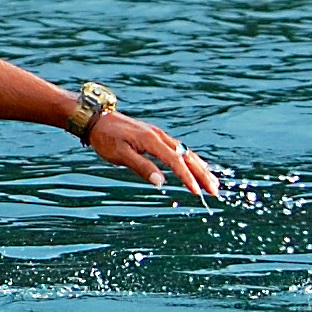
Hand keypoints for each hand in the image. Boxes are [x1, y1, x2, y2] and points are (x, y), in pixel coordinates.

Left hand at [86, 110, 222, 196]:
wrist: (96, 118)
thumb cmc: (105, 138)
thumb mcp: (119, 154)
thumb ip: (141, 167)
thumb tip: (161, 182)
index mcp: (151, 140)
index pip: (175, 162)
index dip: (187, 178)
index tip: (198, 192)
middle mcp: (159, 136)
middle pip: (187, 156)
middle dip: (202, 174)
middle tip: (215, 190)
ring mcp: (159, 135)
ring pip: (186, 152)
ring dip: (200, 168)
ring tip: (213, 182)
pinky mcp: (156, 136)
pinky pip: (179, 149)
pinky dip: (191, 160)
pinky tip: (197, 167)